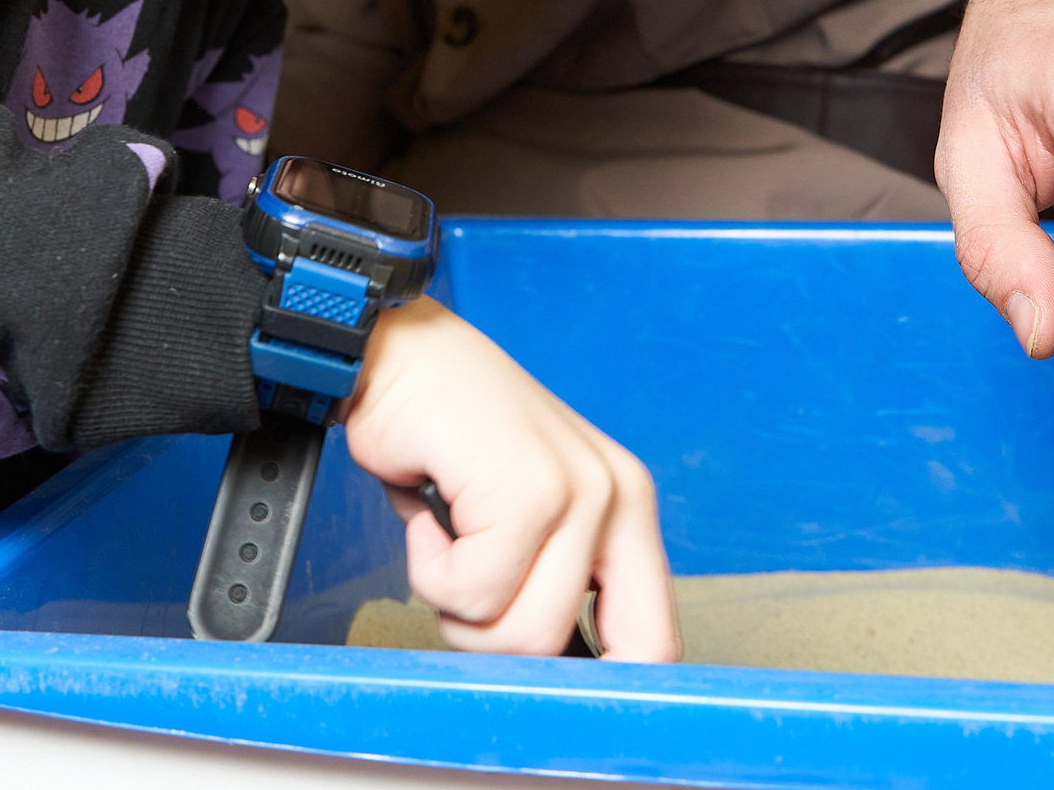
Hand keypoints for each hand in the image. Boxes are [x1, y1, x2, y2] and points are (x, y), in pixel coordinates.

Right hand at [341, 296, 679, 659]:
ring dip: (457, 605)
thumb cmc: (447, 443)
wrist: (396, 360)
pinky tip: (431, 514)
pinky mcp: (529, 489)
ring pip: (522, 633)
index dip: (610, 685)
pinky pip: (471, 592)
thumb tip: (553, 680)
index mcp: (628, 511)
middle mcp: (620, 499)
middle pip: (593, 655)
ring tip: (448, 539)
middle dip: (511, 650)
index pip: (657, 641)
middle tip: (469, 594)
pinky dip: (429, 567)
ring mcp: (580, 492)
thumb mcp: (523, 523)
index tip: (554, 693)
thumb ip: (553, 587)